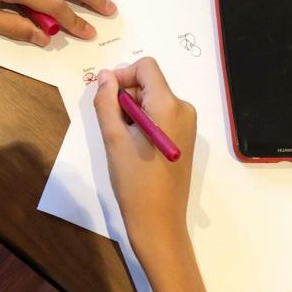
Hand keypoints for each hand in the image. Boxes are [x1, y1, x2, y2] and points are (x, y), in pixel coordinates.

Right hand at [94, 58, 211, 291]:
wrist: (159, 223)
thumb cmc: (134, 182)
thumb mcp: (113, 138)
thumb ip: (106, 102)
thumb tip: (104, 76)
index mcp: (169, 105)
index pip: (146, 67)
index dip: (122, 75)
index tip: (106, 97)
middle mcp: (183, 108)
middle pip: (148, 84)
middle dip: (125, 97)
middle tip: (111, 126)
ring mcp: (186, 124)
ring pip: (151, 100)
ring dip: (131, 112)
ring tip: (122, 141)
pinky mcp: (184, 137)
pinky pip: (160, 115)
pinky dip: (142, 122)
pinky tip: (134, 147)